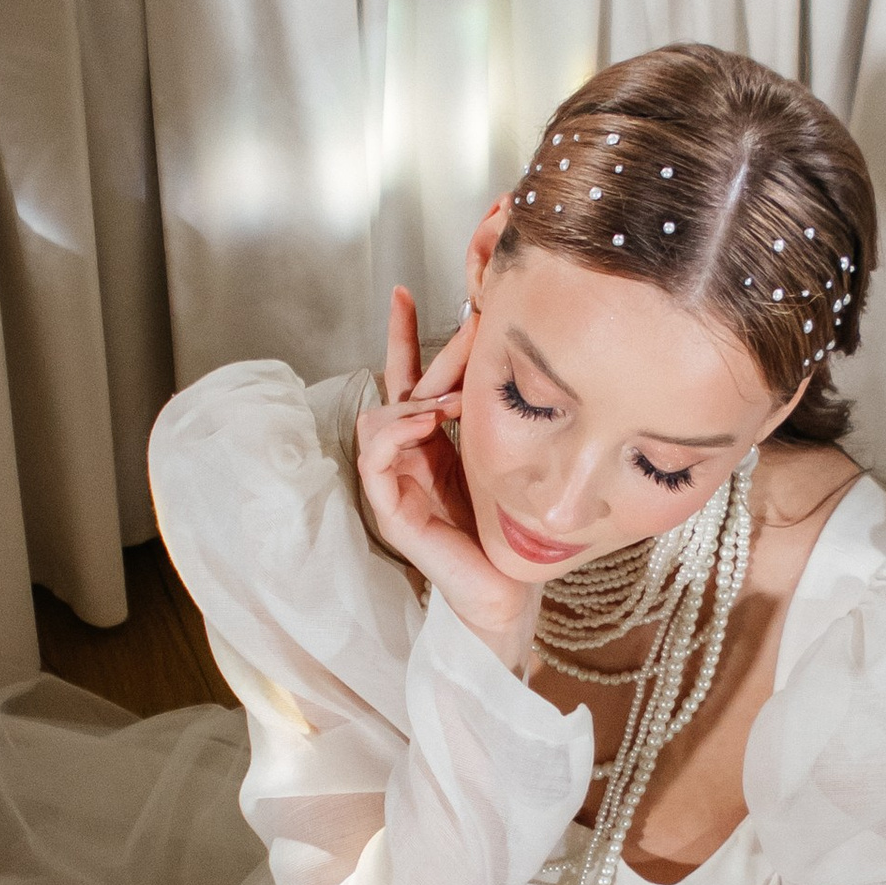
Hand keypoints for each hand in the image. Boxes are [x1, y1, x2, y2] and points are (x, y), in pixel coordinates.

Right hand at [356, 290, 534, 669]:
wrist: (509, 590)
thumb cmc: (510, 528)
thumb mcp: (503, 454)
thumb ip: (491, 416)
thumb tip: (505, 357)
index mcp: (428, 444)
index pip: (406, 380)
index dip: (402, 336)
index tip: (405, 294)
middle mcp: (404, 459)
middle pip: (396, 389)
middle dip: (421, 351)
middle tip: (461, 324)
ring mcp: (393, 484)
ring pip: (379, 417)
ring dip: (414, 399)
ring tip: (451, 401)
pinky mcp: (391, 510)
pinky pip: (375, 458)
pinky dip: (396, 433)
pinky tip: (426, 423)